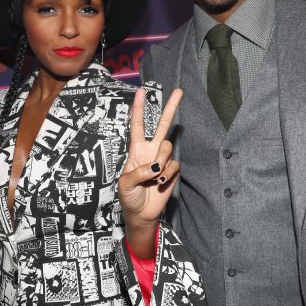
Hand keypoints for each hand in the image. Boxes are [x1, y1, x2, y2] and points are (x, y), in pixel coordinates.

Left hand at [118, 88, 182, 257]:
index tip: (141, 91)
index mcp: (135, 150)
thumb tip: (156, 166)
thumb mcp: (125, 184)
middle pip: (162, 125)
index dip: (138, 108)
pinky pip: (174, 165)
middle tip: (179, 91)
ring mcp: (162, 160)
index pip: (137, 125)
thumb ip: (138, 172)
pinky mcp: (172, 171)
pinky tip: (160, 183)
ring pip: (168, 147)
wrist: (141, 214)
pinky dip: (167, 174)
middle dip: (170, 108)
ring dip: (162, 161)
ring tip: (153, 177)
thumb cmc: (128, 197)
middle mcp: (151, 151)